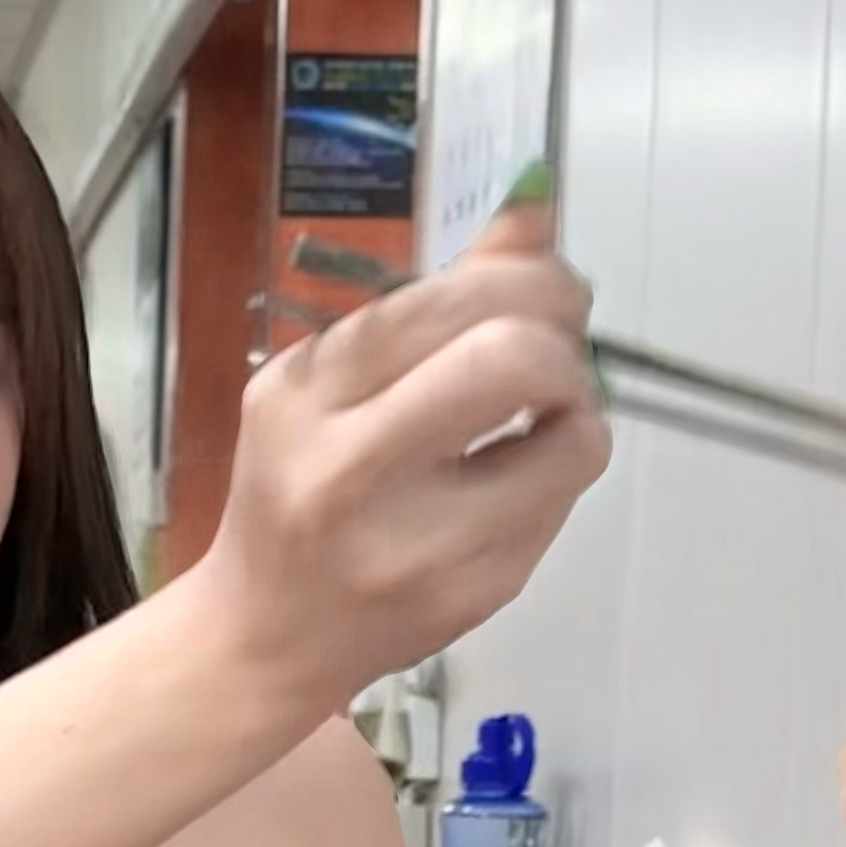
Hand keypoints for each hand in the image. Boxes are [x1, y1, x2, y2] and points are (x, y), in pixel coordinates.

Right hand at [196, 197, 607, 714]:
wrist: (266, 635)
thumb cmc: (295, 490)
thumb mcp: (328, 384)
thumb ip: (429, 300)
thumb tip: (534, 211)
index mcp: (305, 397)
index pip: (449, 300)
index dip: (529, 276)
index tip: (539, 287)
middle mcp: (350, 469)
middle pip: (516, 358)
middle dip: (564, 334)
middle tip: (555, 347)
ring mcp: (419, 543)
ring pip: (575, 437)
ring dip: (579, 409)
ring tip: (541, 417)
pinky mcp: (474, 593)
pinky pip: (565, 501)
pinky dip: (557, 470)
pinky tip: (511, 480)